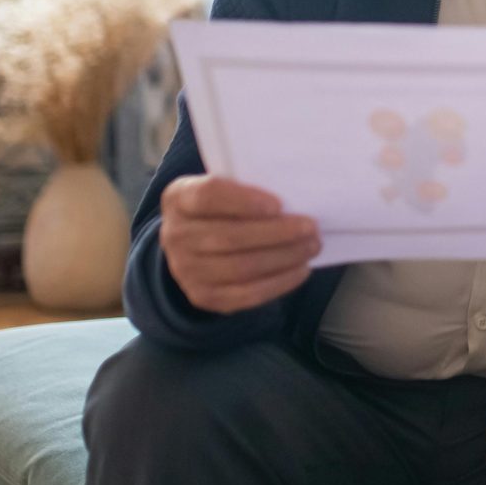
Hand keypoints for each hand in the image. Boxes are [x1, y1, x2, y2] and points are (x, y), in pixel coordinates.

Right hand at [158, 175, 321, 314]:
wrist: (191, 245)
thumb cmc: (219, 208)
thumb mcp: (222, 188)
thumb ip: (246, 188)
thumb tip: (295, 199)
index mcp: (178, 198)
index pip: (208, 196)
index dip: (244, 201)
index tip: (279, 204)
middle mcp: (174, 235)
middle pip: (229, 237)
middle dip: (277, 233)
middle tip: (311, 227)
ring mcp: (185, 271)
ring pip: (240, 268)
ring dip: (283, 258)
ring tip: (311, 247)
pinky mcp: (203, 297)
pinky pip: (245, 295)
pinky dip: (278, 283)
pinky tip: (300, 270)